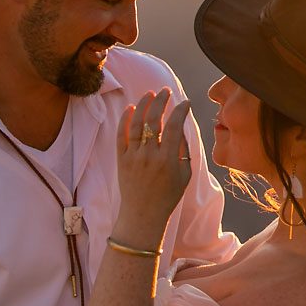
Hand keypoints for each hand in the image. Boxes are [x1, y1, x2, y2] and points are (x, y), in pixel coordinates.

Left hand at [115, 89, 193, 243]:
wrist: (143, 215)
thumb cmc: (168, 196)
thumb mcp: (184, 174)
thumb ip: (184, 150)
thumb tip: (180, 127)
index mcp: (168, 160)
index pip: (174, 127)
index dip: (180, 111)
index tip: (185, 103)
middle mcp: (149, 156)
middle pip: (154, 121)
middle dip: (161, 101)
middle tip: (166, 91)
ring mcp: (133, 157)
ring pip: (137, 124)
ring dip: (143, 105)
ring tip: (150, 94)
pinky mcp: (121, 160)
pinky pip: (121, 135)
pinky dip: (125, 120)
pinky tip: (131, 108)